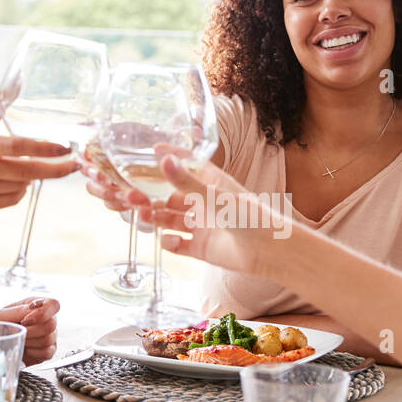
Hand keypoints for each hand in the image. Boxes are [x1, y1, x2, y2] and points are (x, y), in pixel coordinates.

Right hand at [0, 104, 78, 212]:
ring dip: (32, 179)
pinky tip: (16, 183)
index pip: (18, 146)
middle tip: (74, 165)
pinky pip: (11, 200)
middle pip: (26, 171)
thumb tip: (15, 81)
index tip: (66, 148)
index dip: (45, 148)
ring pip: (20, 187)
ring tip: (33, 170)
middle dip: (54, 170)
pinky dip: (20, 192)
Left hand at [0, 296, 59, 364]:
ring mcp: (50, 334)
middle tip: (18, 332)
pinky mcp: (48, 350)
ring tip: (19, 339)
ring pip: (48, 339)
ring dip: (30, 341)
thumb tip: (32, 311)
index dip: (42, 313)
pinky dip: (33, 353)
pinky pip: (47, 353)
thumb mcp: (3, 315)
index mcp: (38, 304)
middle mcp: (47, 318)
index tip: (25, 321)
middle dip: (30, 331)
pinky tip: (25, 348)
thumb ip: (19, 311)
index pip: (53, 304)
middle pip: (51, 324)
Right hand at [145, 147, 290, 276]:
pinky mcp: (200, 247)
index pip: (184, 165)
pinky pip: (178, 244)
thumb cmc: (249, 216)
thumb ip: (186, 181)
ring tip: (144, 217)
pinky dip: (169, 243)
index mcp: (209, 182)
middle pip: (169, 196)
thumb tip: (164, 159)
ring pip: (169, 220)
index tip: (149, 150)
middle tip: (132, 195)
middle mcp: (203, 202)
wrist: (268, 250)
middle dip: (150, 196)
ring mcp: (201, 225)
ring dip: (155, 218)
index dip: (168, 158)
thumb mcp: (214, 195)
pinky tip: (168, 240)